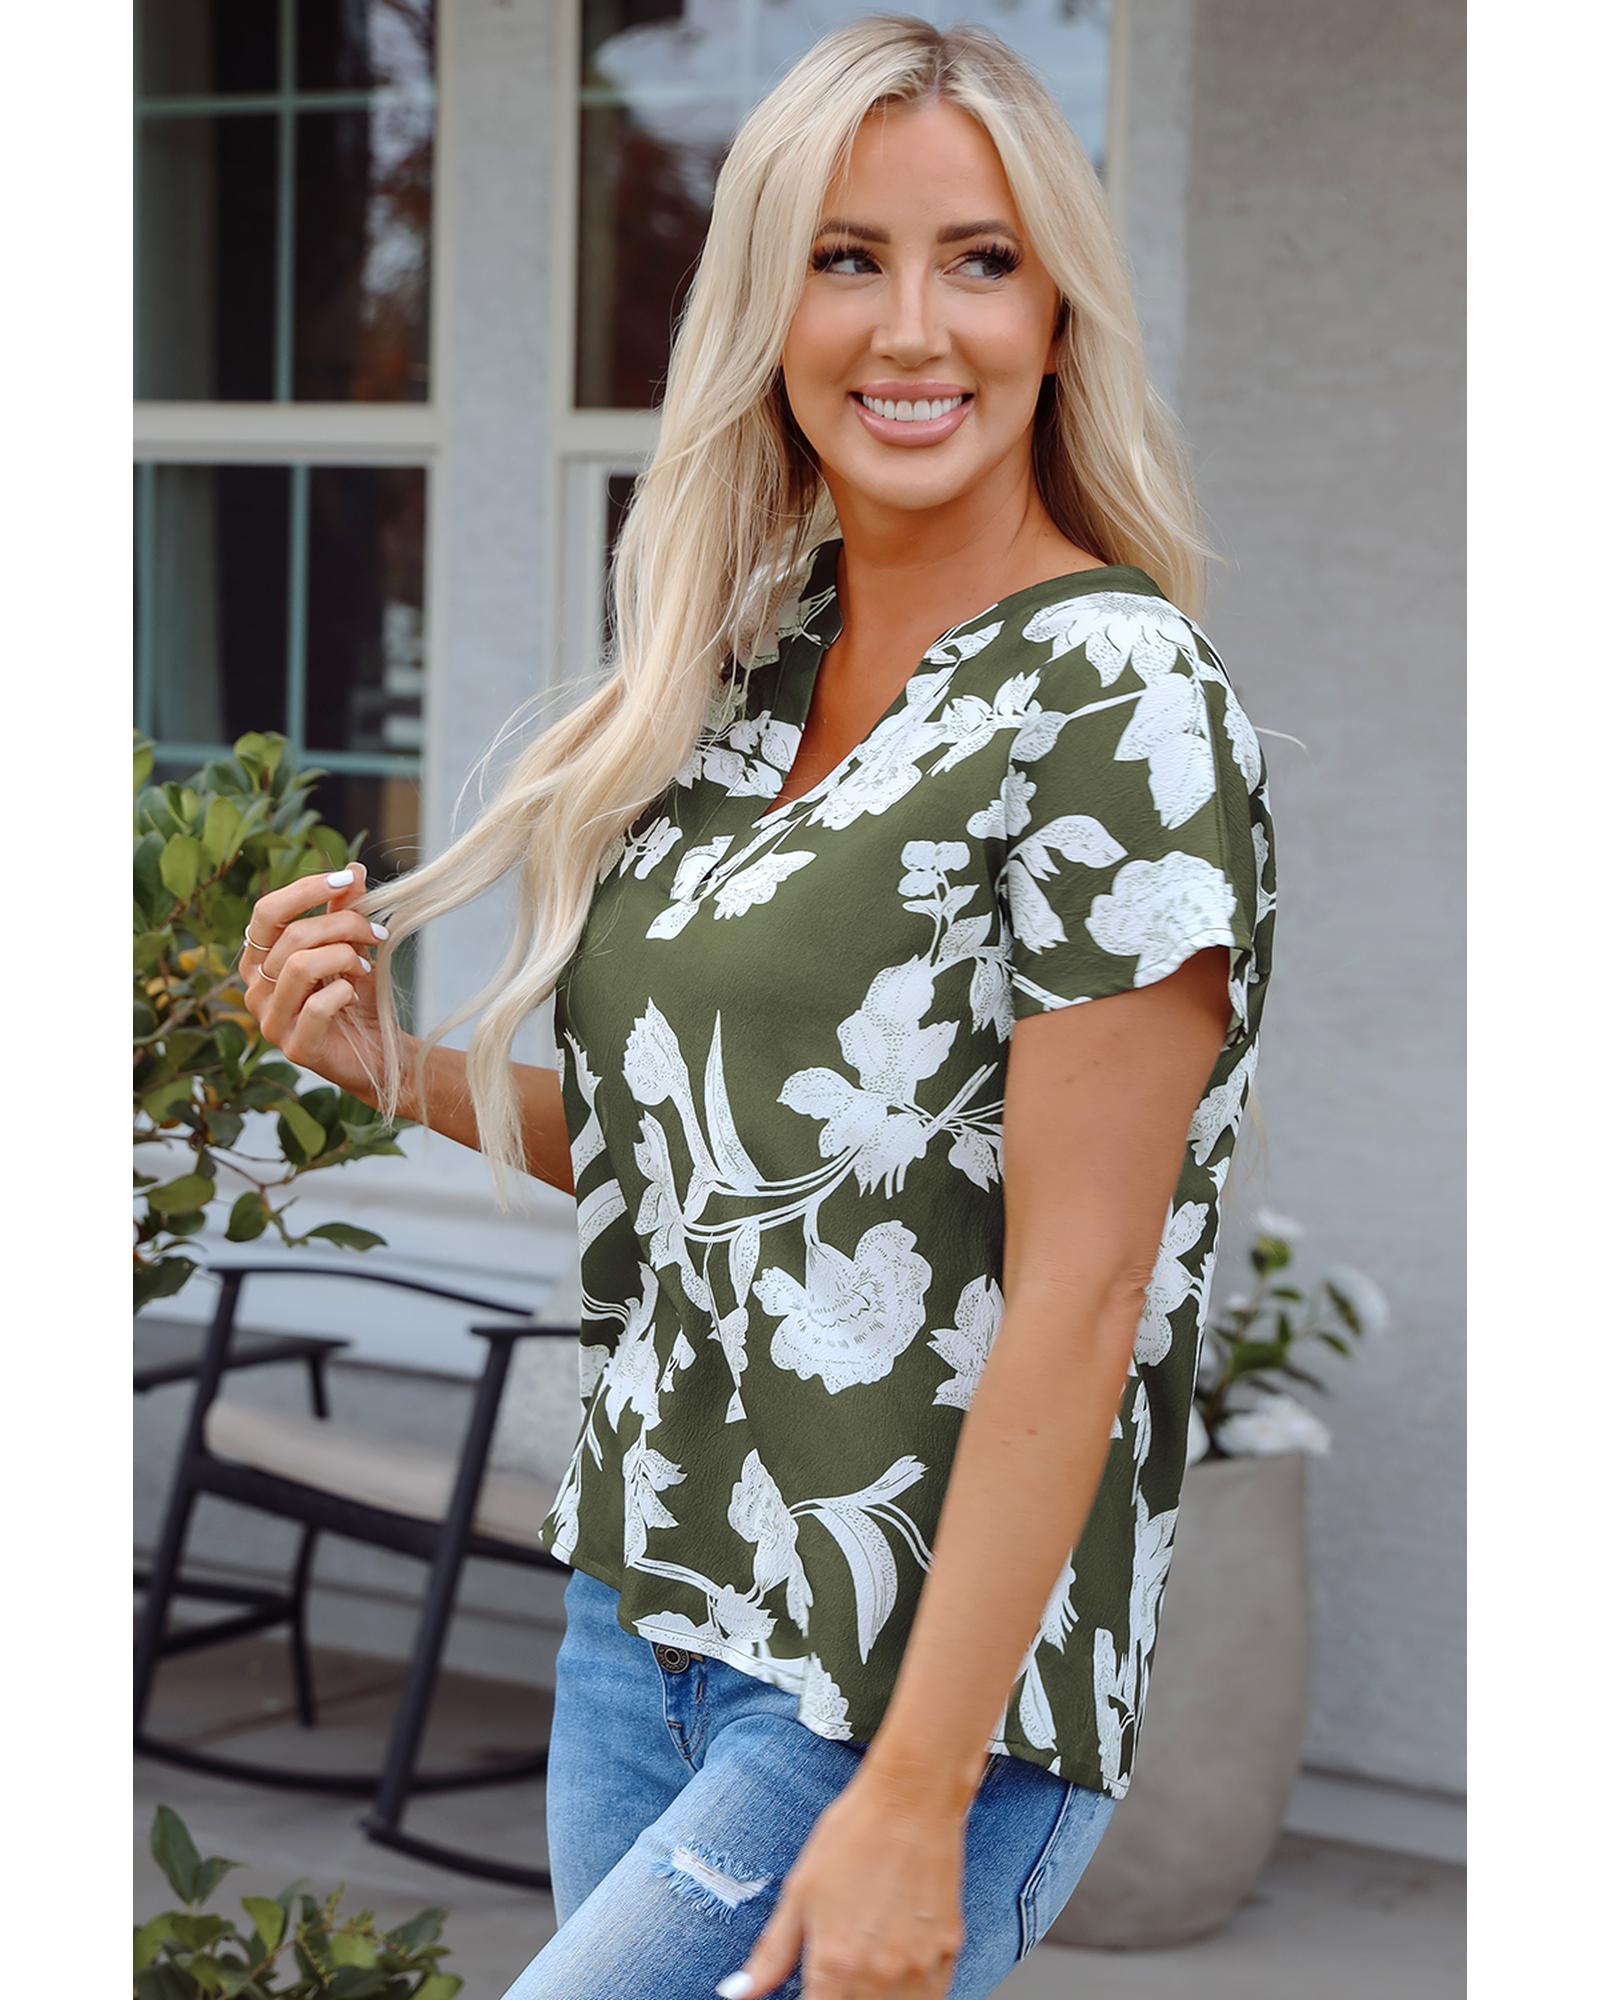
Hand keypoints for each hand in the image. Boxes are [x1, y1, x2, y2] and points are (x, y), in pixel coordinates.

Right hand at [241, 863, 398, 1098]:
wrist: (377, 1050)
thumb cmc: (356, 997)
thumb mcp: (351, 947)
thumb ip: (345, 911)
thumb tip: (354, 870)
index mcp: (259, 959)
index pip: (267, 912)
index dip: (306, 889)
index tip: (348, 880)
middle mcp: (256, 989)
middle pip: (292, 936)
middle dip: (343, 925)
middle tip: (376, 933)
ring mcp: (271, 1021)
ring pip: (301, 966)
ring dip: (345, 956)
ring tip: (365, 965)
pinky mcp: (295, 1047)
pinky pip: (317, 1006)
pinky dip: (345, 991)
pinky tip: (355, 994)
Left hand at [717, 1763, 966, 1999]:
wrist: (911, 1799)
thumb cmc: (851, 1838)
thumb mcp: (799, 1893)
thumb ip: (771, 1954)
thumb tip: (738, 1994)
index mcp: (835, 1963)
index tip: (806, 1992)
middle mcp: (879, 1975)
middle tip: (834, 1978)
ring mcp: (920, 1967)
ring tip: (861, 1974)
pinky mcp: (950, 1953)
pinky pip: (930, 1998)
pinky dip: (910, 1996)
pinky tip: (894, 1973)